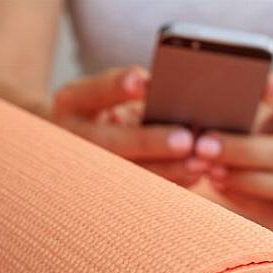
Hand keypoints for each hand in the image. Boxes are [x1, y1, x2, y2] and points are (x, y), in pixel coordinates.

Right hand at [49, 67, 200, 185]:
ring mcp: (87, 167)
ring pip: (128, 173)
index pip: (93, 92)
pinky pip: (142, 190)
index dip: (116, 87)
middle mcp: (74, 137)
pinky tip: (195, 174)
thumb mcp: (110, 94)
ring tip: (199, 163)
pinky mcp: (108, 189)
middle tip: (185, 140)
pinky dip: (171, 182)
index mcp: (73, 103)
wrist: (81, 140)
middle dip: (148, 141)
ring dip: (167, 169)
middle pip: (111, 142)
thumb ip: (137, 91)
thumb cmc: (107, 108)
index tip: (143, 82)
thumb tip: (174, 95)